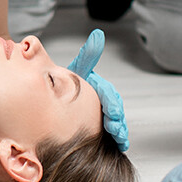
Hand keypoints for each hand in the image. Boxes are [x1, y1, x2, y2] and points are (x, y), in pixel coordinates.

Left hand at [67, 29, 129, 150]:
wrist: (60, 98)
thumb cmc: (69, 84)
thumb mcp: (77, 70)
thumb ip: (88, 55)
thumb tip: (98, 34)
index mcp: (99, 88)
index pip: (109, 95)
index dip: (112, 104)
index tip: (113, 113)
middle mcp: (105, 101)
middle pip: (115, 110)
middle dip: (117, 121)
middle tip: (114, 129)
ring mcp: (104, 114)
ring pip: (117, 123)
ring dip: (120, 131)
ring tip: (119, 139)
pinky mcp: (102, 127)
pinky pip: (113, 133)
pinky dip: (118, 139)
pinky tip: (121, 146)